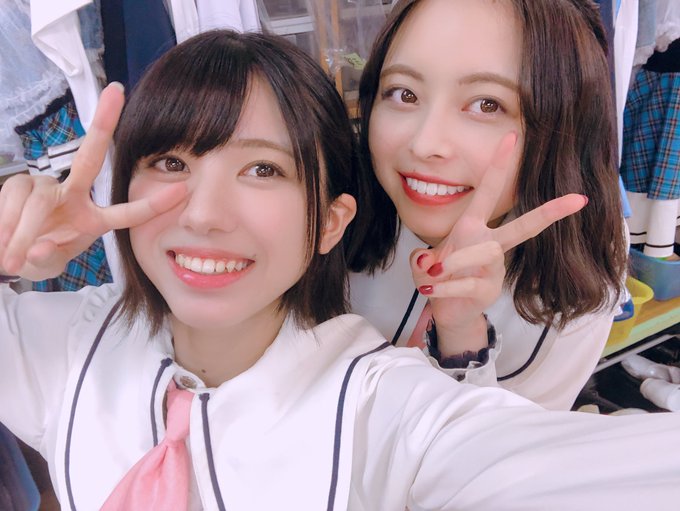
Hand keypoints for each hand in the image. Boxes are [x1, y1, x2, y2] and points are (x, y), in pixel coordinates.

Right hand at [0, 83, 186, 281]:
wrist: (9, 252)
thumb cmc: (41, 253)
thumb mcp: (52, 262)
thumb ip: (49, 258)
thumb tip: (40, 248)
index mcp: (94, 219)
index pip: (127, 212)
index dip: (153, 205)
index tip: (183, 191)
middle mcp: (74, 194)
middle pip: (90, 157)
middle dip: (104, 124)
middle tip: (116, 92)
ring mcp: (47, 186)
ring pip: (38, 200)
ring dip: (23, 232)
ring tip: (12, 259)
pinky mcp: (19, 183)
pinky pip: (13, 200)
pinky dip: (6, 225)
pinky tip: (4, 244)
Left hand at [410, 133, 586, 354]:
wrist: (446, 310)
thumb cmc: (440, 276)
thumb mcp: (424, 263)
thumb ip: (421, 260)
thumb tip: (427, 260)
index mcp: (473, 226)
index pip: (488, 192)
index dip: (498, 165)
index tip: (510, 136)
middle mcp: (488, 243)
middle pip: (522, 227)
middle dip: (548, 213)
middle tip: (577, 199)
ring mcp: (493, 268)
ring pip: (484, 253)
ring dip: (455, 261)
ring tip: (433, 272)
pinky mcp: (488, 290)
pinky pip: (467, 283)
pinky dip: (444, 286)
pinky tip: (429, 288)